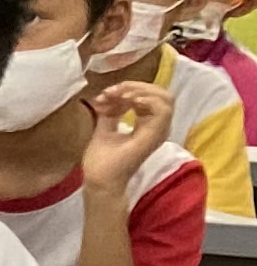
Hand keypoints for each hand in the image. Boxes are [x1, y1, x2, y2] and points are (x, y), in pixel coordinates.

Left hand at [80, 80, 169, 195]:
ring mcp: (159, 130)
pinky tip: (128, 101)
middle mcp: (158, 126)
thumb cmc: (102, 159)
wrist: (100, 179)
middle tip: (111, 92)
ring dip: (140, 90)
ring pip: (165, 97)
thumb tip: (112, 97)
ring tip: (119, 95)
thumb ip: (113, 111)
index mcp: (148, 124)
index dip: (128, 89)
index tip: (104, 94)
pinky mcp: (157, 134)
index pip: (149, 96)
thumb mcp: (106, 127)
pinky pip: (163, 108)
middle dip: (134, 86)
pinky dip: (146, 99)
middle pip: (160, 93)